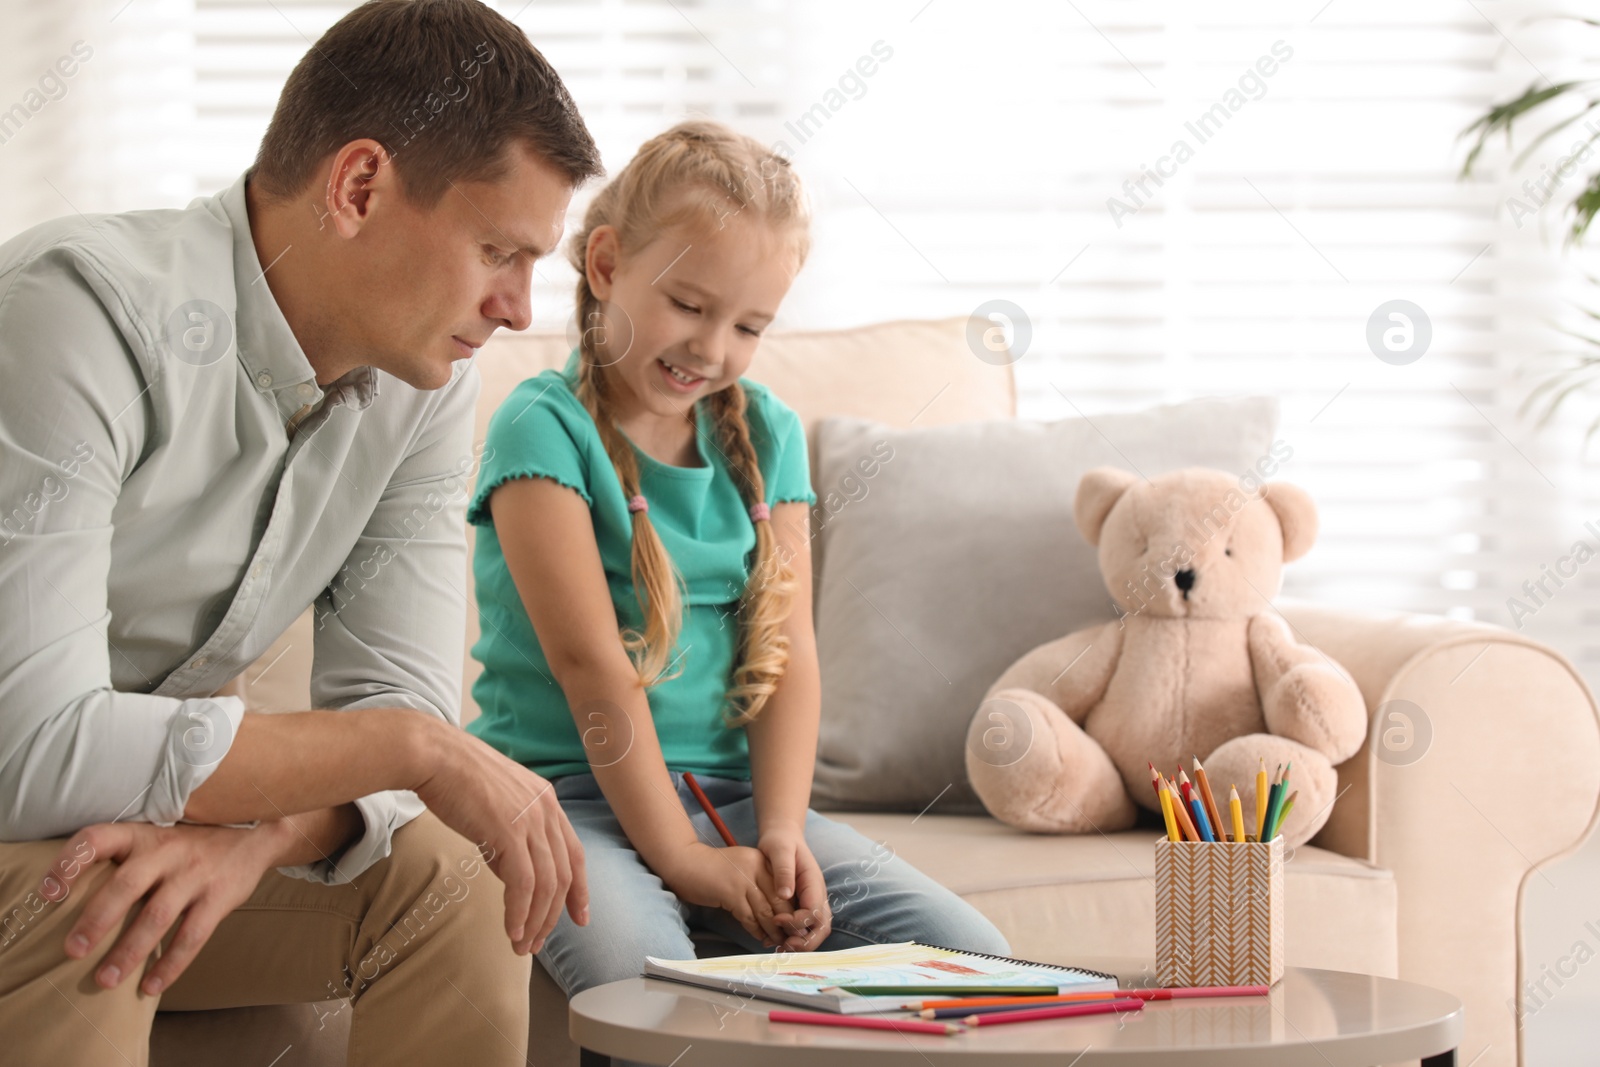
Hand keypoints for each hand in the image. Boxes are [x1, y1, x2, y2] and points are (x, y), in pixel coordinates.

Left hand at [40, 820, 290, 995]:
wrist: (254, 836)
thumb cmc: (189, 847)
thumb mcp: (156, 840)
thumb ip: (125, 863)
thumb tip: (71, 904)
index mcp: (143, 836)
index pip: (96, 839)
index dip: (69, 863)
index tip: (49, 894)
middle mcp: (167, 851)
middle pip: (125, 885)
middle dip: (96, 921)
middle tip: (73, 951)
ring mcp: (194, 874)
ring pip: (156, 916)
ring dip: (129, 951)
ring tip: (106, 979)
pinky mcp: (218, 897)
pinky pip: (191, 936)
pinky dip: (170, 965)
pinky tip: (151, 986)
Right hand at [411, 717, 587, 954]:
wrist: (435, 756)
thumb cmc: (456, 779)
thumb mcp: (497, 806)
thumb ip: (512, 836)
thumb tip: (512, 874)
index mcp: (547, 802)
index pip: (574, 853)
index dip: (580, 890)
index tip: (580, 917)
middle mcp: (546, 811)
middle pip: (564, 875)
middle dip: (553, 915)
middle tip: (538, 943)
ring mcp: (530, 820)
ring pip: (546, 884)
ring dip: (535, 921)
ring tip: (521, 945)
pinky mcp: (509, 831)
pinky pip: (523, 883)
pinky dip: (519, 911)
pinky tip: (511, 929)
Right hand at [662, 842, 787, 947]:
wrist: (686, 861)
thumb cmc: (714, 869)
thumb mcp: (744, 867)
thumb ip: (760, 882)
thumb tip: (777, 909)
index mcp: (763, 860)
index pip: (787, 888)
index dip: (793, 909)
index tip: (796, 923)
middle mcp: (757, 867)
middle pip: (781, 901)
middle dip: (787, 923)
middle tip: (791, 938)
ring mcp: (744, 880)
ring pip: (767, 912)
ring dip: (773, 931)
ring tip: (777, 941)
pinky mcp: (730, 893)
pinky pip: (749, 917)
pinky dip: (756, 930)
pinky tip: (760, 937)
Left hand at [758, 827, 832, 951]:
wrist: (782, 836)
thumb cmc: (780, 841)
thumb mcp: (779, 849)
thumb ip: (784, 870)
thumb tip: (785, 895)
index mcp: (813, 882)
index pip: (814, 911)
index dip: (796, 921)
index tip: (776, 919)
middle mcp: (817, 895)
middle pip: (822, 927)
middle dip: (805, 942)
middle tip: (783, 947)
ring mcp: (811, 901)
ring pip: (815, 930)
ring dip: (800, 943)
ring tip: (777, 947)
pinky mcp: (802, 905)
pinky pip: (803, 927)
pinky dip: (792, 937)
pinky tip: (773, 939)